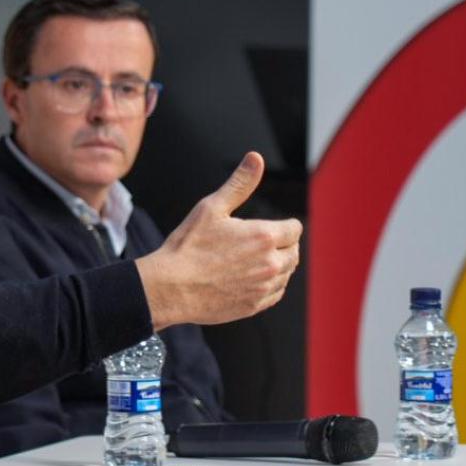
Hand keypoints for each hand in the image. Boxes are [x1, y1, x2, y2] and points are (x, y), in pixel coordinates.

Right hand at [134, 151, 300, 328]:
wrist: (171, 287)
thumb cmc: (188, 246)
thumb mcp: (211, 207)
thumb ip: (239, 183)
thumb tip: (255, 158)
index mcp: (263, 237)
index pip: (294, 229)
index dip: (284, 225)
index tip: (271, 226)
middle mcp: (270, 264)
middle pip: (294, 252)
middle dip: (282, 245)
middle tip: (260, 242)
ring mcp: (263, 288)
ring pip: (286, 274)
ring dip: (277, 265)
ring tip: (253, 260)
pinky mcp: (254, 306)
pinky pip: (275, 294)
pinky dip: (269, 285)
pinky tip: (250, 278)